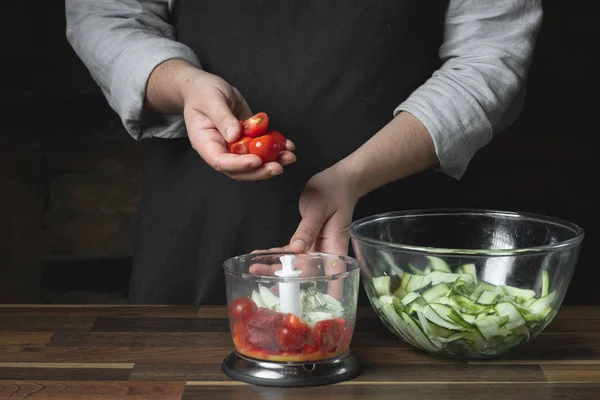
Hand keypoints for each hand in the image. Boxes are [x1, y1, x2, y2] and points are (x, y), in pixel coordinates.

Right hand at [146, 59, 295, 180]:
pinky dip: (276, 149)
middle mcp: (220, 150)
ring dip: (273, 161)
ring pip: (253, 162)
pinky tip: (288, 145)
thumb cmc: (202, 93)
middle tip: (278, 167)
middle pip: (239, 170)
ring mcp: (235, 146)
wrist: (205, 88)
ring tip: (290, 156)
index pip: (221, 162)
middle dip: (260, 170)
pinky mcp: (247, 139)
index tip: (257, 160)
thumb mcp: (211, 100)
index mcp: (205, 144)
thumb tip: (234, 135)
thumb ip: (222, 117)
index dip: (239, 164)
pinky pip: (261, 148)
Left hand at [249, 164, 359, 297]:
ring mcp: (316, 247)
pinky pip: (289, 251)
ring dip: (274, 267)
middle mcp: (325, 252)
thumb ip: (307, 229)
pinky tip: (259, 255)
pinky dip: (275, 254)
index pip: (331, 277)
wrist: (340, 180)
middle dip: (283, 279)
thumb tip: (296, 249)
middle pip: (304, 272)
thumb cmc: (334, 192)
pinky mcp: (307, 240)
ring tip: (253, 268)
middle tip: (261, 280)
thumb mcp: (319, 209)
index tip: (312, 311)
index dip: (325, 297)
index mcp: (335, 248)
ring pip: (293, 264)